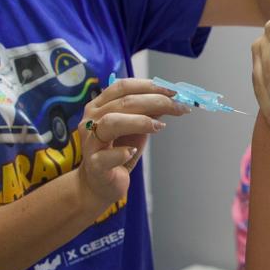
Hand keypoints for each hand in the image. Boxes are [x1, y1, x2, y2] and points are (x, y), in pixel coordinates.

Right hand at [74, 78, 189, 215]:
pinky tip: (132, 152)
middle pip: (123, 103)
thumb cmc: (117, 151)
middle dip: (155, 102)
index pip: (123, 87)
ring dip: (140, 121)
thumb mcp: (136, 128)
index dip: (149, 86)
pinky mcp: (94, 165)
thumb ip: (148, 113)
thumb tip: (172, 99)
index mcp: (99, 106)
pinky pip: (106, 157)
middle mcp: (91, 120)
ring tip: (160, 127)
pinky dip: (121, 153)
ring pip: (112, 122)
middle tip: (178, 107)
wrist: (101, 183)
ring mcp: (90, 142)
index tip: (172, 91)